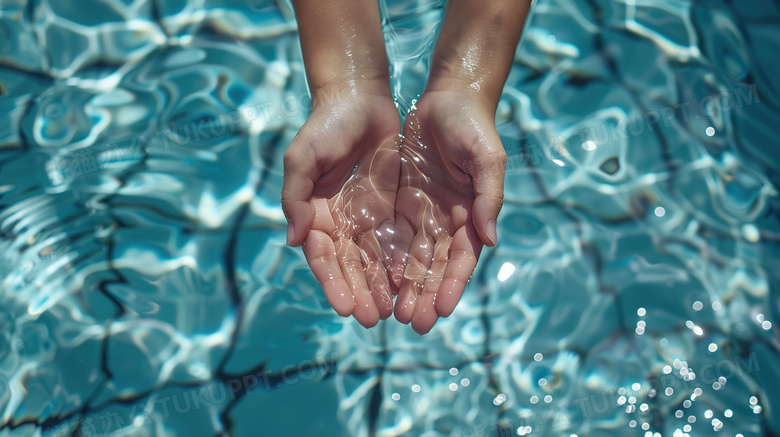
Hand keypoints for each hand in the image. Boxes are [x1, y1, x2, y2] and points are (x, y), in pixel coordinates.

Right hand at [282, 83, 400, 326]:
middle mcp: (338, 222)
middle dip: (359, 293)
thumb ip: (295, 196)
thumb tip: (294, 239)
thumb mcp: (303, 156)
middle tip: (372, 319)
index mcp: (314, 214)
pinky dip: (401, 264)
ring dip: (381, 287)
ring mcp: (364, 217)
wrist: (359, 98)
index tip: (345, 307)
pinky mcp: (389, 208)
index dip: (333, 282)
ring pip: (374, 260)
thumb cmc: (325, 125)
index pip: (323, 257)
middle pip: (350, 266)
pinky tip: (410, 284)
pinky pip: (396, 241)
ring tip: (393, 312)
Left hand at [390, 90, 506, 333]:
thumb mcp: (487, 157)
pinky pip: (394, 234)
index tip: (441, 310)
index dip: (452, 284)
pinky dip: (389, 259)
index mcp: (472, 212)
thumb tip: (492, 239)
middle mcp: (449, 218)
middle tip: (412, 324)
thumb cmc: (473, 125)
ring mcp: (426, 210)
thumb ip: (489, 197)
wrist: (448, 95)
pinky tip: (380, 281)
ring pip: (414, 256)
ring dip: (406, 286)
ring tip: (394, 314)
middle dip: (425, 294)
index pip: (461, 257)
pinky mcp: (404, 200)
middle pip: (436, 264)